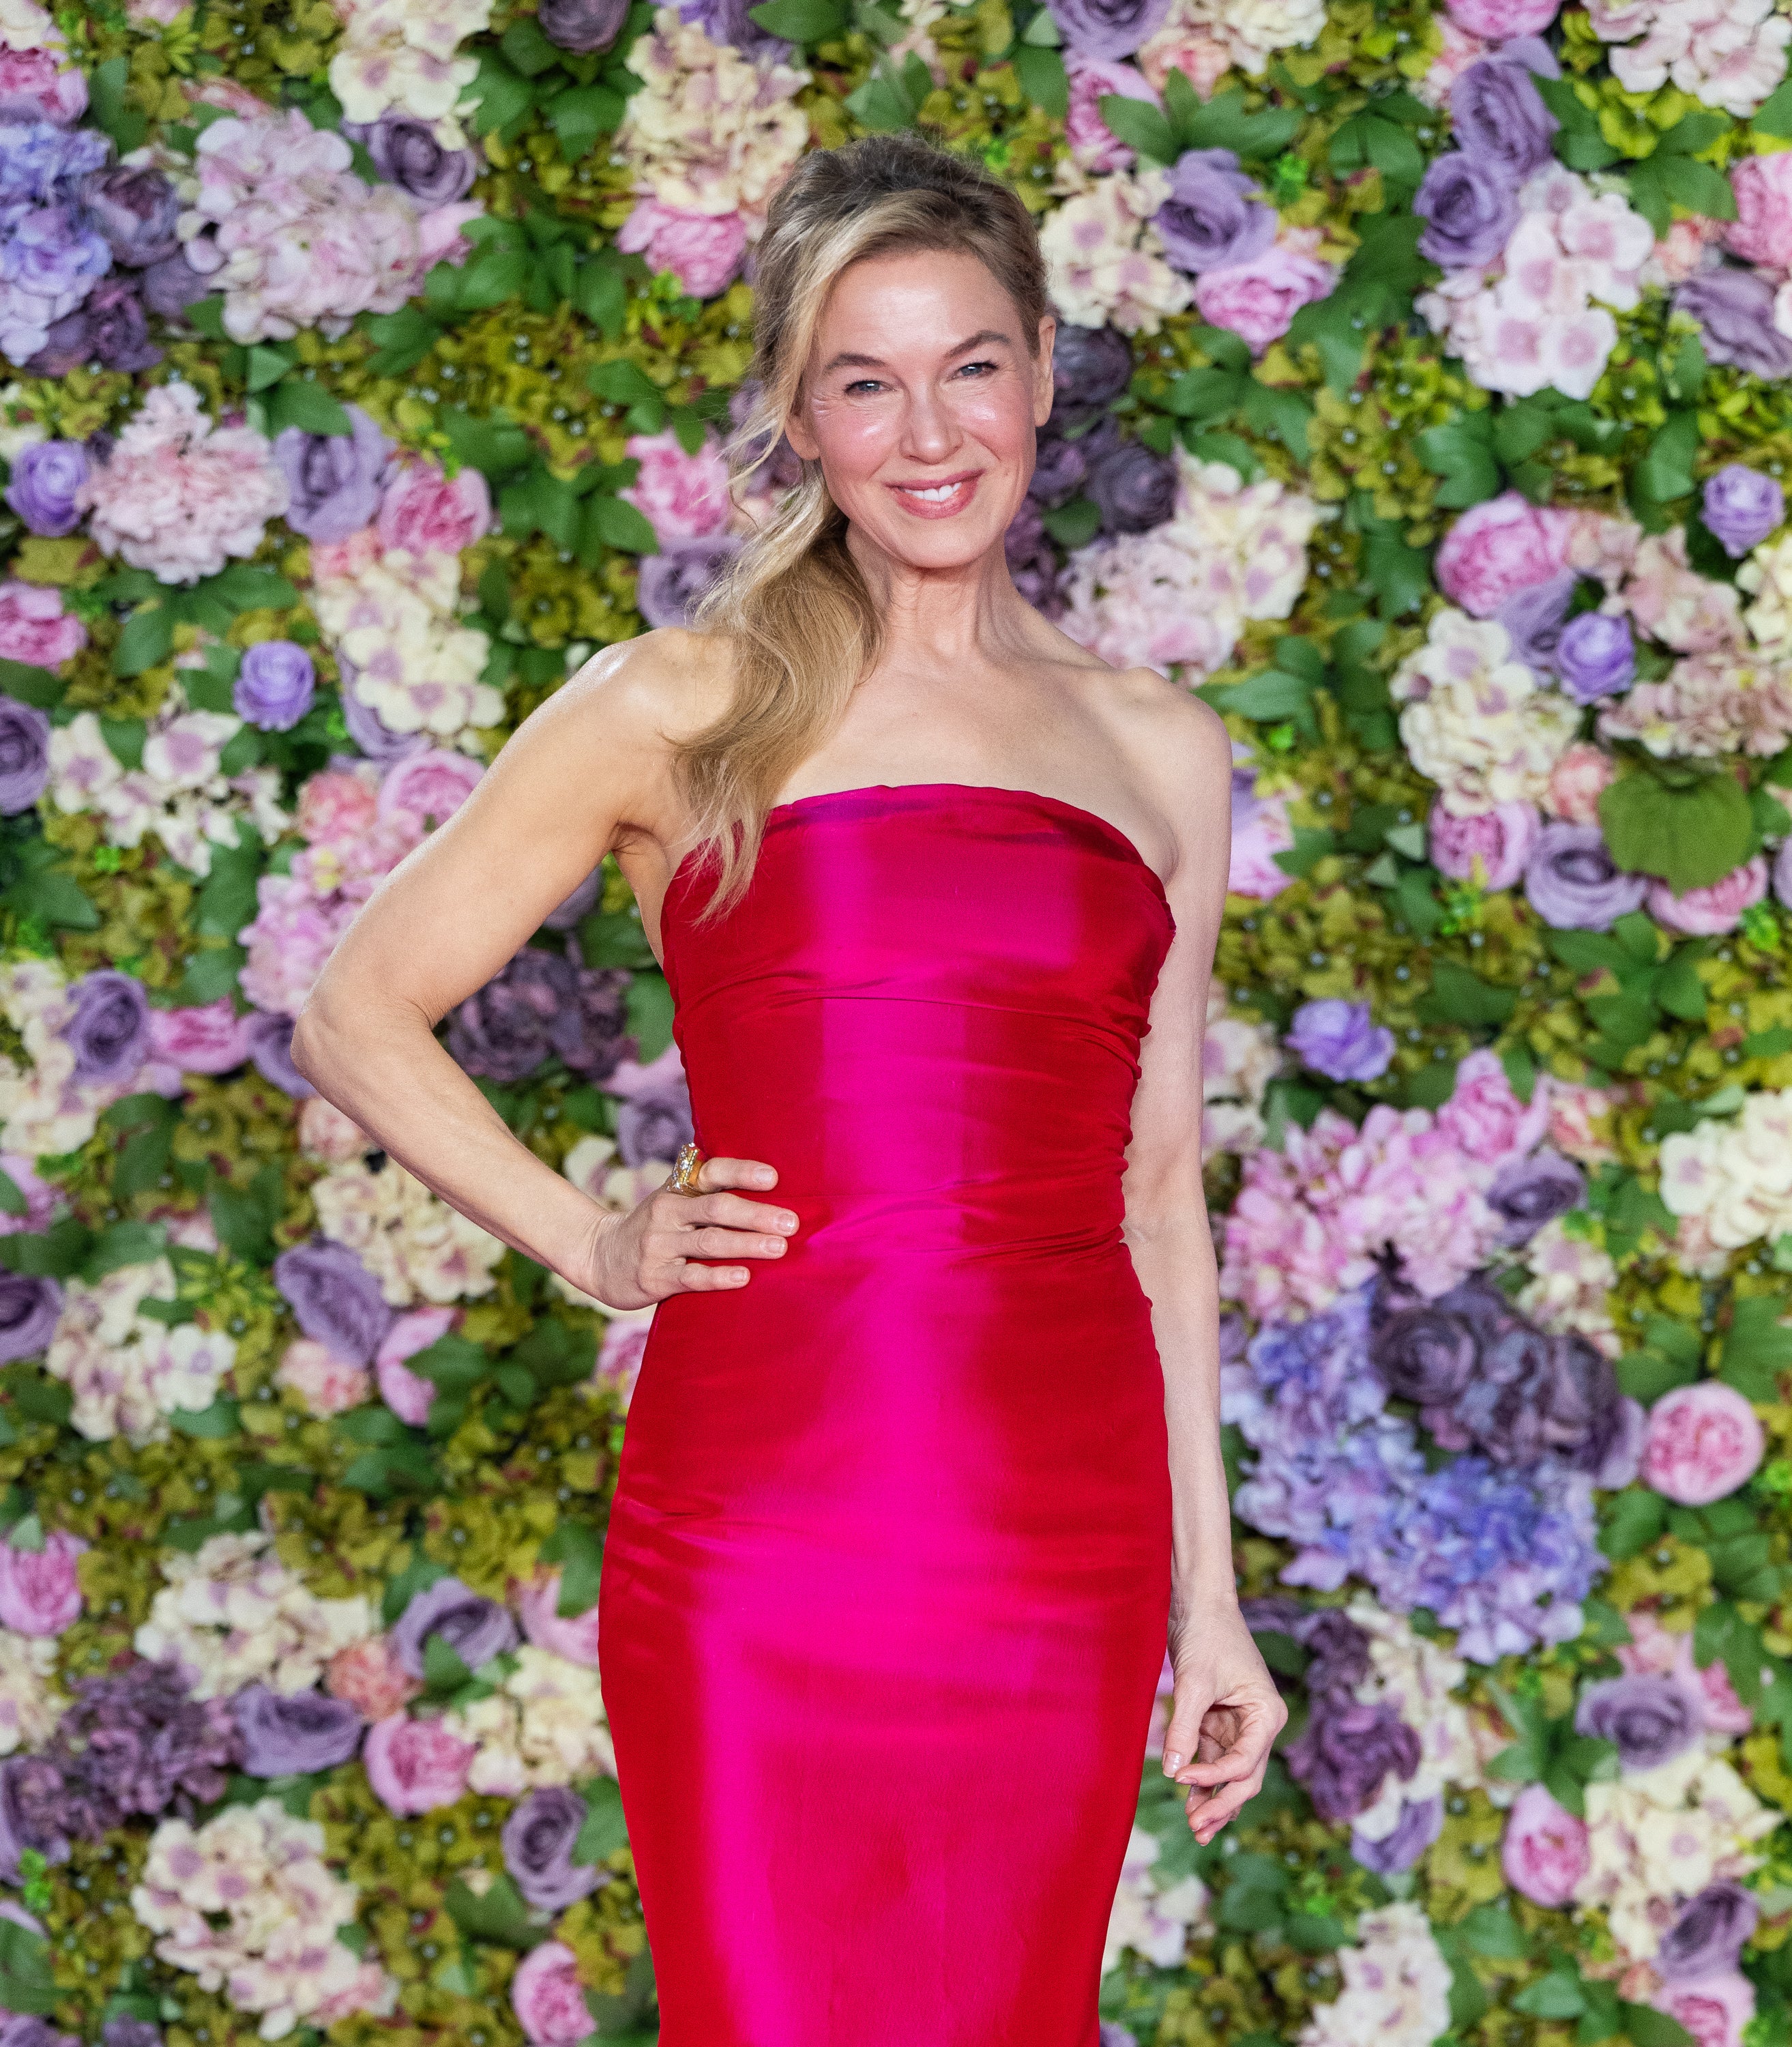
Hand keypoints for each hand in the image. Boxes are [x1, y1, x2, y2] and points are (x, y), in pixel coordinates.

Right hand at [573, 1154, 799, 1309]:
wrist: (598, 1256)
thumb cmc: (655, 1228)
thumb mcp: (674, 1201)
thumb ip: (709, 1194)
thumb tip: (772, 1190)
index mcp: (678, 1189)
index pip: (713, 1172)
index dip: (742, 1173)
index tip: (773, 1179)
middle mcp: (668, 1212)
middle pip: (717, 1208)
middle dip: (756, 1214)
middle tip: (790, 1222)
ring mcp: (660, 1244)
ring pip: (709, 1242)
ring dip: (747, 1244)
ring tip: (778, 1247)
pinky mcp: (655, 1276)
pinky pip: (692, 1276)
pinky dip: (718, 1277)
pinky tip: (743, 1277)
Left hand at [1161, 1596, 1286, 1844]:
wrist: (1200, 1604)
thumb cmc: (1206, 1635)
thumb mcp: (1193, 1684)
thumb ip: (1183, 1728)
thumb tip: (1172, 1772)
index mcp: (1265, 1714)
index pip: (1245, 1760)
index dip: (1215, 1776)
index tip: (1182, 1778)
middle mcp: (1259, 1724)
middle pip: (1245, 1776)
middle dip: (1222, 1803)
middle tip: (1196, 1828)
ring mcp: (1240, 1725)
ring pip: (1230, 1773)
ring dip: (1214, 1798)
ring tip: (1195, 1827)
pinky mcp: (1219, 1721)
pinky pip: (1214, 1758)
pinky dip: (1203, 1778)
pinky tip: (1191, 1801)